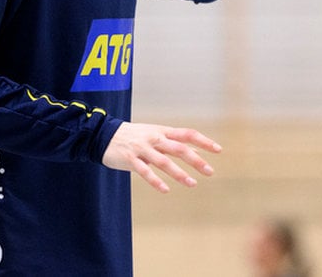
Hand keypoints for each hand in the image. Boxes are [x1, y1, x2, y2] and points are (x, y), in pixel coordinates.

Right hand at [102, 121, 221, 192]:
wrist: (103, 135)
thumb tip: (194, 151)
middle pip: (179, 148)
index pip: (187, 134)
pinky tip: (166, 190)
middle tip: (210, 171)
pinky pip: (145, 171)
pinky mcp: (130, 159)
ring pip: (164, 161)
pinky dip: (156, 181)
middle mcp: (154, 138)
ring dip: (179, 173)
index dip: (203, 141)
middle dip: (196, 160)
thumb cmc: (133, 136)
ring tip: (192, 184)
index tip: (218, 150)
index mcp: (162, 131)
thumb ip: (171, 142)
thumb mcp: (154, 134)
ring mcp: (142, 149)